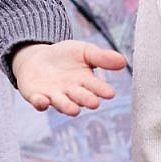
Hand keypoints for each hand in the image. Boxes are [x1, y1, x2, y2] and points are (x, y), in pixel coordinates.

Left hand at [10, 40, 126, 114]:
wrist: (37, 58)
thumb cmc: (66, 56)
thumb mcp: (85, 52)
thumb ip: (102, 58)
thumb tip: (124, 61)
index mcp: (86, 82)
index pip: (96, 87)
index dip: (102, 90)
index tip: (110, 93)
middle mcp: (71, 93)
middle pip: (80, 97)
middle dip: (86, 100)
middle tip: (94, 103)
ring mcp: (54, 96)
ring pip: (61, 103)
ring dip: (67, 107)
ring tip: (74, 110)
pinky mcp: (36, 96)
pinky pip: (38, 101)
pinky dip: (40, 103)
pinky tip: (43, 101)